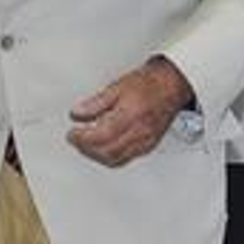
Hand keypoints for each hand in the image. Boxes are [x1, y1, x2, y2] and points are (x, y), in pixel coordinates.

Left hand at [68, 56, 191, 166]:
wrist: (172, 87)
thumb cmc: (148, 84)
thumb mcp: (116, 87)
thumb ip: (96, 102)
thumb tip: (77, 113)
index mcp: (131, 116)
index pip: (102, 136)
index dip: (83, 138)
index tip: (71, 134)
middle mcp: (140, 132)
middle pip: (108, 152)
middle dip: (87, 149)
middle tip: (75, 140)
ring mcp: (146, 141)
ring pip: (116, 159)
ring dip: (97, 155)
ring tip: (85, 144)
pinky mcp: (149, 146)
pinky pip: (126, 158)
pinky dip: (110, 156)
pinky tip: (102, 146)